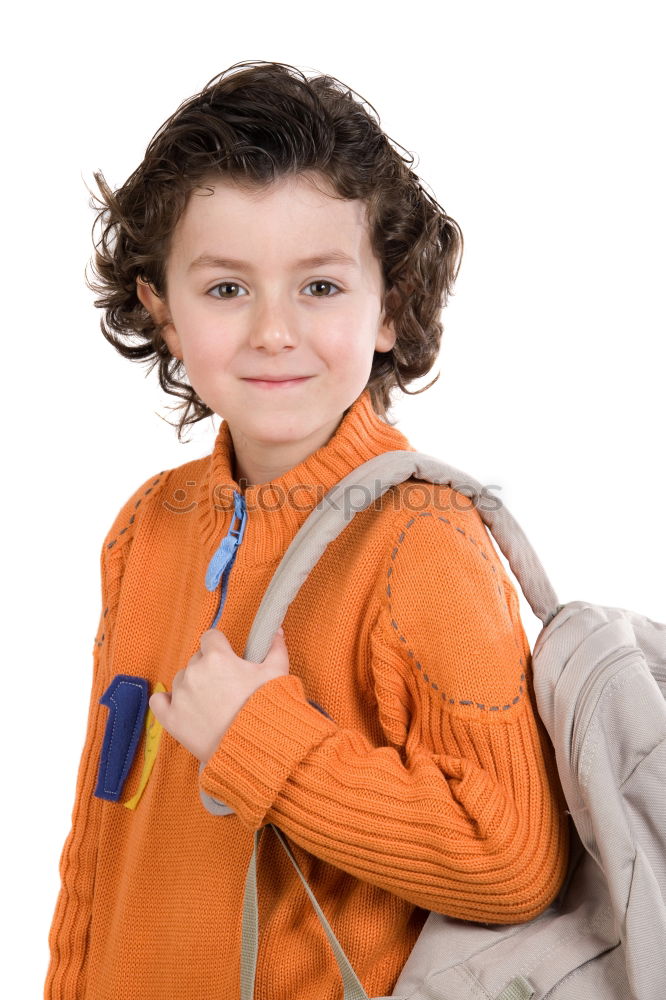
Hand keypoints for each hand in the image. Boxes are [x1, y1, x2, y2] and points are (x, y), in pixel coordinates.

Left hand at [149, 626, 289, 765]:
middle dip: (209, 668)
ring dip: (192, 685)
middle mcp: (194, 672)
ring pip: (181, 679)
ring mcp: (180, 695)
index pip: (210, 637)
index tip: (228, 660)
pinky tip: (182, 706)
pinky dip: (167, 702)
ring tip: (211, 703)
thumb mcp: (278, 673)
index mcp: (217, 657)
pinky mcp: (172, 718)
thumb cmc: (267, 708)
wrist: (257, 747)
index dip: (221, 647)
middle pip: (196, 659)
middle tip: (226, 687)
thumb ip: (275, 647)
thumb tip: (276, 631)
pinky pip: (158, 701)